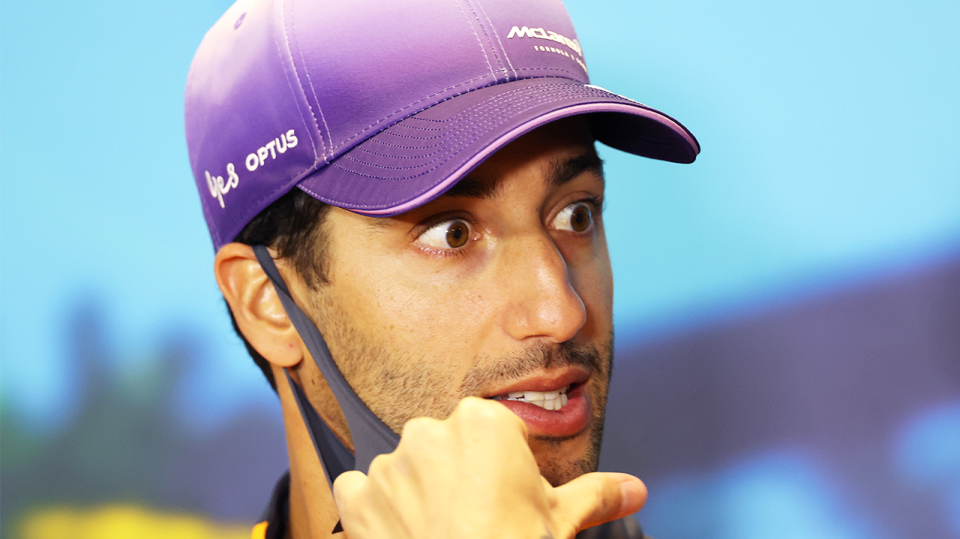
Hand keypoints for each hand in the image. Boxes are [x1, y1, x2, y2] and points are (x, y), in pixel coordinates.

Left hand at [332, 397, 645, 538]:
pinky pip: (360, 491)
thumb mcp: (561, 521)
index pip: (495, 431)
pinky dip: (376, 509)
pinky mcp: (356, 498)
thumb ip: (597, 493)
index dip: (505, 466)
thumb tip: (635, 488)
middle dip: (461, 475)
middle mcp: (429, 431)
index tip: (509, 496)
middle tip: (480, 520)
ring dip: (419, 492)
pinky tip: (403, 533)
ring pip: (406, 469)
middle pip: (449, 445)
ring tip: (444, 533)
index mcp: (482, 423)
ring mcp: (389, 464)